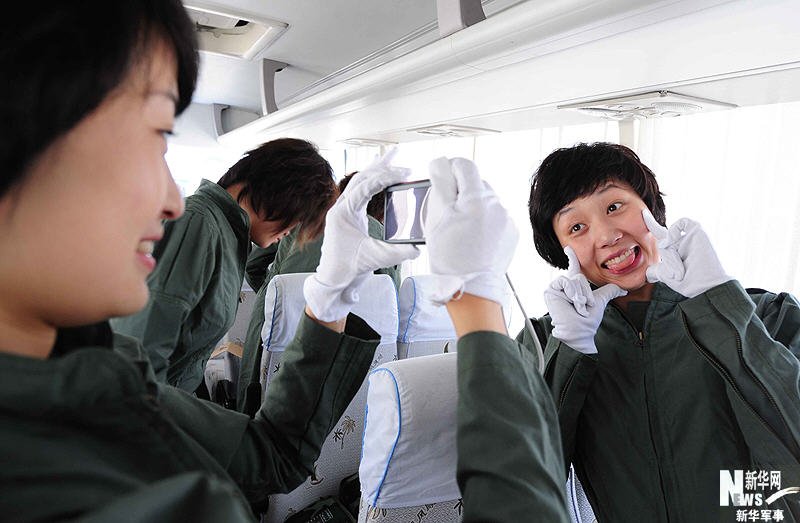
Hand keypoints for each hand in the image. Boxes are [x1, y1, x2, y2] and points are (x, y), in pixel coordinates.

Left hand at [304, 150, 419, 321]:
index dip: (387, 176)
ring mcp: (343, 211)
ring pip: (359, 182)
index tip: (404, 172)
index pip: (367, 185)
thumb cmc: (348, 269)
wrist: (333, 280)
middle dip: (380, 166)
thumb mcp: (375, 259)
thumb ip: (397, 253)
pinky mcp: (348, 216)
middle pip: (361, 177)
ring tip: (390, 159)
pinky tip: (383, 181)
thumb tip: (418, 248)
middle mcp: (340, 208)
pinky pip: (360, 193)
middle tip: (397, 155)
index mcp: (343, 212)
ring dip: (375, 171)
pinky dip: (372, 183)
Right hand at [424, 157, 518, 304]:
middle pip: (475, 184)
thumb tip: (440, 163)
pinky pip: (495, 219)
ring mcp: (506, 220)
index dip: (448, 169)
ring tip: (460, 230)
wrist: (472, 290)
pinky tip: (473, 239)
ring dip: (472, 208)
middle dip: (459, 192)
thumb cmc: (451, 258)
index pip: (464, 165)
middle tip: (445, 212)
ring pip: (485, 202)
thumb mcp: (436, 216)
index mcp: (477, 197)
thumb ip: (439, 183)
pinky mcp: (510, 234)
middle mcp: (496, 205)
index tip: (440, 179)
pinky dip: (483, 223)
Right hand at [544, 247, 626, 353]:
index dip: (572, 258)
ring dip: (581, 295)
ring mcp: (557, 288)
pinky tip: (573, 302)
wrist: (579, 331)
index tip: (568, 249)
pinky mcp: (551, 291)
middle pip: (579, 276)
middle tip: (586, 305)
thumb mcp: (601, 302)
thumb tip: (623, 290)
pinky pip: (565, 282)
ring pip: (574, 280)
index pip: (574, 269)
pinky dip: (572, 292)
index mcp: (575, 287)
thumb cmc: (588, 321)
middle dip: (587, 292)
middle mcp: (565, 286)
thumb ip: (610, 292)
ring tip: (579, 307)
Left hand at [642, 210, 729, 297]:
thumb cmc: (687, 282)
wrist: (703, 285)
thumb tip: (647, 272)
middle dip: (667, 258)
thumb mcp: (665, 275)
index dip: (651, 224)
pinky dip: (676, 231)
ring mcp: (690, 236)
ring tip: (679, 262)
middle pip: (662, 240)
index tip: (643, 214)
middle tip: (679, 272)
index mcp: (674, 250)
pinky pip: (682, 222)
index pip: (660, 234)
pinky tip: (677, 243)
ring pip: (669, 234)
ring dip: (670, 250)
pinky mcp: (698, 232)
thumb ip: (654, 270)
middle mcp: (681, 241)